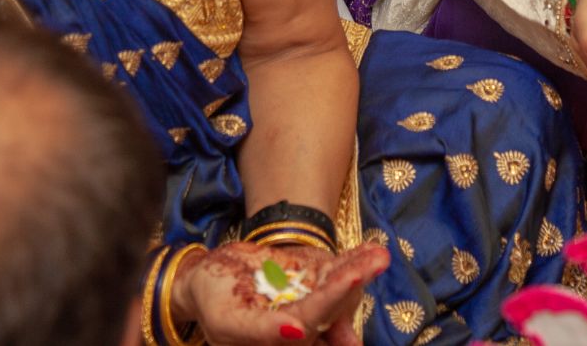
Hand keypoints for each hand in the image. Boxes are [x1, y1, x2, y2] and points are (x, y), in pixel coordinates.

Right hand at [181, 242, 387, 345]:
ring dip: (359, 270)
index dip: (328, 303)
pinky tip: (373, 250)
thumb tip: (297, 333)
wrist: (207, 276)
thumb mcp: (226, 320)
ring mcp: (308, 300)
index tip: (349, 281)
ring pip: (336, 287)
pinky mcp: (311, 280)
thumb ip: (260, 331)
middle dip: (351, 284)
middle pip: (330, 306)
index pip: (308, 322)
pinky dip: (353, 260)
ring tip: (378, 255)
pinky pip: (334, 271)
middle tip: (375, 262)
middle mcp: (300, 325)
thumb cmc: (210, 301)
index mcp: (279, 341)